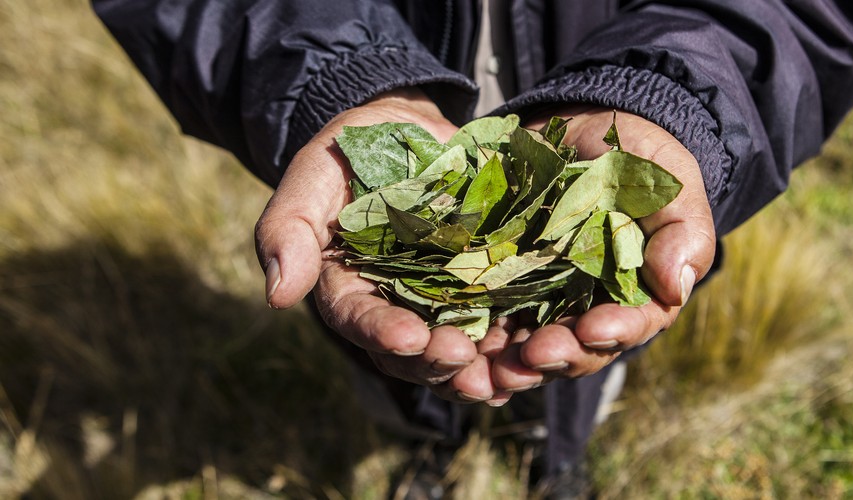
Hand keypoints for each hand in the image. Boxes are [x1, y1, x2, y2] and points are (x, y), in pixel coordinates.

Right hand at [254, 89, 502, 403]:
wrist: (406, 130)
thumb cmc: (350, 152)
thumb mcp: (313, 175)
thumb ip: (288, 228)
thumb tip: (277, 295)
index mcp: (347, 286)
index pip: (358, 318)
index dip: (381, 332)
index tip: (407, 338)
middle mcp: (394, 304)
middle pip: (410, 350)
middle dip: (434, 360)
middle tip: (461, 360)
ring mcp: (441, 299)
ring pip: (456, 349)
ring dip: (477, 368)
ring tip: (501, 375)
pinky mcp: (483, 284)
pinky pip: (498, 322)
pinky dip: (513, 344)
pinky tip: (533, 354)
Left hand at [487, 107, 716, 390]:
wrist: (580, 132)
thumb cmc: (637, 161)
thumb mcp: (668, 185)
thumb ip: (681, 232)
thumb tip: (676, 286)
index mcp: (635, 295)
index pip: (629, 325)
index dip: (613, 332)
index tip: (592, 329)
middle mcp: (587, 309)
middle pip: (574, 349)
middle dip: (555, 356)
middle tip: (533, 355)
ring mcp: (540, 301)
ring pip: (527, 347)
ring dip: (510, 362)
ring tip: (491, 366)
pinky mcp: (499, 284)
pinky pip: (484, 320)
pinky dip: (472, 339)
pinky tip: (456, 344)